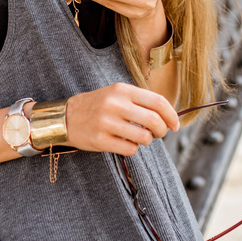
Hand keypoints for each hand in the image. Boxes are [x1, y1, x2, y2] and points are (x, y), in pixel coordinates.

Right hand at [65, 82, 180, 155]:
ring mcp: (106, 122)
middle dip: (162, 131)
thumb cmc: (98, 106)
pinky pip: (130, 149)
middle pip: (154, 120)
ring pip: (144, 137)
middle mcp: (115, 104)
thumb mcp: (117, 94)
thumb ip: (141, 101)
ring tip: (139, 138)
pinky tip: (124, 143)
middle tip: (159, 134)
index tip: (175, 125)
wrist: (65, 117)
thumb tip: (169, 116)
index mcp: (122, 90)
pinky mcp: (100, 140)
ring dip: (147, 141)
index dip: (172, 115)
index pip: (158, 102)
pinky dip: (133, 149)